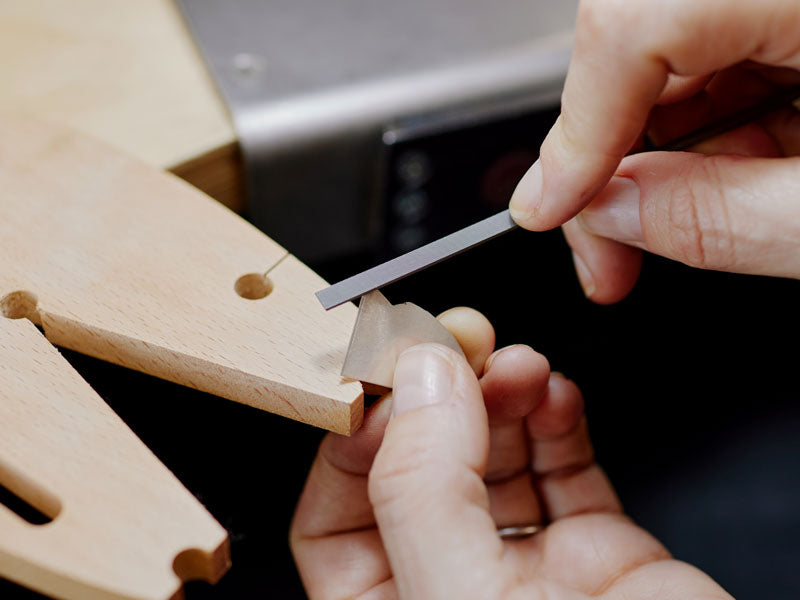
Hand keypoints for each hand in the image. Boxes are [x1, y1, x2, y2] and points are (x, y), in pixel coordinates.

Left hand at [290, 308, 730, 598]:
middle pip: (418, 470)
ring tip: (513, 363)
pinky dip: (556, 420)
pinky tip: (553, 395)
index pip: (335, 515)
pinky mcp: (598, 554)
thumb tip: (417, 382)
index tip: (385, 375)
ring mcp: (527, 572)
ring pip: (491, 458)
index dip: (354, 437)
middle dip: (437, 397)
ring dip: (498, 397)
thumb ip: (426, 491)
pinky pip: (563, 467)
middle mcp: (453, 593)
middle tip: (456, 344)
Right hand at [509, 0, 799, 302]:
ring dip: (667, 152)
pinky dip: (706, 130)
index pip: (639, 23)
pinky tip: (748, 174)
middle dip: (610, 156)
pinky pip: (706, 57)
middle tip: (608, 248)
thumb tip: (613, 212)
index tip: (551, 206)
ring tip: (723, 214)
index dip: (577, 124)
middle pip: (634, 39)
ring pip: (662, 55)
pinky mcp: (774, 11)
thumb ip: (723, 216)